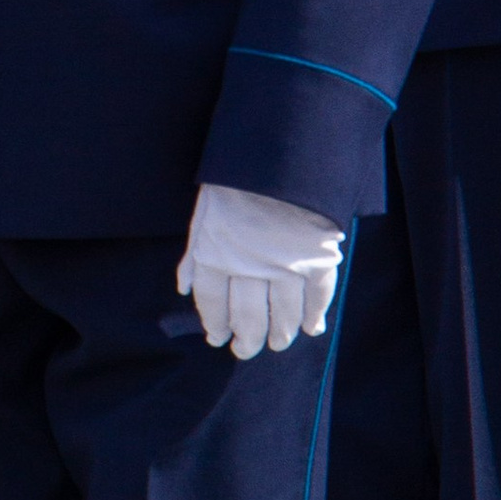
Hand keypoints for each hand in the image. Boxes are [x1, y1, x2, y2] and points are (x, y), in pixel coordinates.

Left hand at [177, 182, 345, 359]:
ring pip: (282, 313)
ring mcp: (285, 264)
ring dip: (279, 334)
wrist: (283, 149)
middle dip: (247, 339)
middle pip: (246, 317)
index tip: (219, 338)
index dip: (215, 325)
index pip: (211, 303)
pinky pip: (317, 297)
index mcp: (214, 252)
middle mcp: (247, 265)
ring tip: (277, 343)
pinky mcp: (317, 258)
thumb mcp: (204, 209)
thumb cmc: (238, 178)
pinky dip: (314, 315)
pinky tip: (311, 328)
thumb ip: (194, 251)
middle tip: (247, 350)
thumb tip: (183, 287)